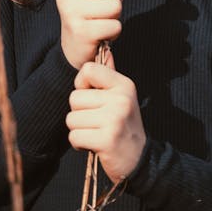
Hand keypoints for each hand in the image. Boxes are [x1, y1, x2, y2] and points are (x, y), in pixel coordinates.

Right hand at [56, 0, 136, 68]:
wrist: (73, 50)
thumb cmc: (89, 16)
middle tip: (108, 9)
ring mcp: (72, 13)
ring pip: (115, 6)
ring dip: (116, 17)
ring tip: (104, 22)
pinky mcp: (81, 32)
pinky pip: (114, 26)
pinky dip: (114, 32)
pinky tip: (103, 35)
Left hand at [66, 57, 145, 183]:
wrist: (139, 158)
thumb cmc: (124, 124)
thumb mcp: (122, 96)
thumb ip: (110, 76)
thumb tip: (104, 52)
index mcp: (123, 84)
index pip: (89, 70)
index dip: (82, 84)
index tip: (90, 96)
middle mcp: (120, 99)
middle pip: (75, 98)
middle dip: (79, 112)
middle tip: (95, 121)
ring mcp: (114, 119)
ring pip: (72, 118)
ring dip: (78, 129)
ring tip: (94, 132)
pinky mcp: (106, 140)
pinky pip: (74, 136)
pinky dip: (78, 143)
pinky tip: (92, 144)